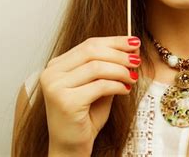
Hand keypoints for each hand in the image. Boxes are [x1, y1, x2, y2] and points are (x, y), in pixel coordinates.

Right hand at [40, 36, 141, 153]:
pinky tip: (125, 89)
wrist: (72, 146)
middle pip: (92, 51)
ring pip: (97, 67)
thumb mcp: (99, 84)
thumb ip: (110, 65)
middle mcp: (51, 73)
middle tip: (137, 60)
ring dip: (120, 70)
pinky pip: (99, 85)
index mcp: (57, 65)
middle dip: (119, 54)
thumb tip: (132, 46)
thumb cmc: (86, 115)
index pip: (89, 44)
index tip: (134, 42)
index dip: (114, 41)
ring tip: (133, 77)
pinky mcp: (65, 102)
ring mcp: (55, 87)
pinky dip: (117, 85)